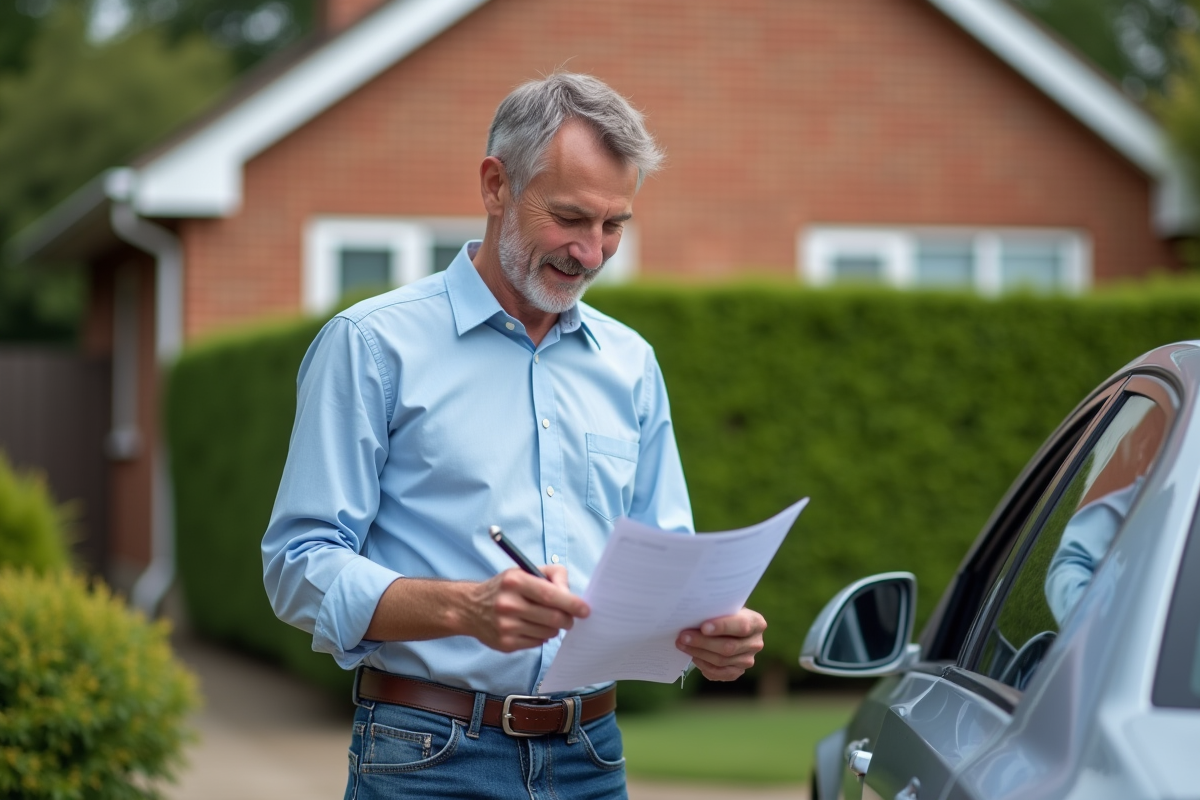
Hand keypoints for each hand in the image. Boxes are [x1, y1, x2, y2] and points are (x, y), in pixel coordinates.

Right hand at [467, 565, 589, 652]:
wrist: (469, 608)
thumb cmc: (504, 587)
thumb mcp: (523, 571)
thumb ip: (552, 575)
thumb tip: (571, 594)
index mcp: (515, 582)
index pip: (550, 595)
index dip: (572, 603)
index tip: (585, 610)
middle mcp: (508, 604)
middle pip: (553, 618)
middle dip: (568, 619)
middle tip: (569, 618)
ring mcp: (506, 626)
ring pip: (548, 633)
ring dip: (554, 628)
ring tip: (545, 619)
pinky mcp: (505, 644)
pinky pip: (537, 643)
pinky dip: (541, 636)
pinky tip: (531, 627)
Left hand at [675, 607, 765, 680]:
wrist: (731, 627)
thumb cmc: (725, 613)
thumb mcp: (725, 607)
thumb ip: (716, 610)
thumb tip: (693, 614)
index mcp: (756, 622)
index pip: (742, 626)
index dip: (722, 627)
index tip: (703, 627)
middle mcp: (755, 643)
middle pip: (729, 647)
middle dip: (703, 642)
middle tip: (683, 637)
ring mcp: (748, 660)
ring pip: (722, 661)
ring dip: (699, 653)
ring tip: (683, 645)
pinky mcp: (738, 671)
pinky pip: (720, 673)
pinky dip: (704, 666)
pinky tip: (694, 657)